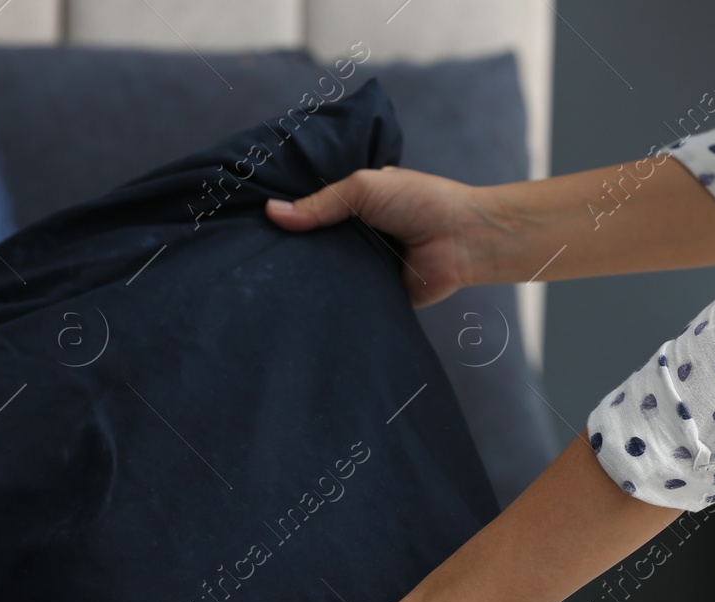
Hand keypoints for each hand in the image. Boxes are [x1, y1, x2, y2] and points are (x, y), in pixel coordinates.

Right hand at [265, 166, 493, 307]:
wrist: (462, 240)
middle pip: (314, 244)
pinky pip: (344, 297)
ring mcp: (364, 267)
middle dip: (292, 248)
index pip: (313, 211)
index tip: (252, 220)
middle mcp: (356, 236)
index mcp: (356, 206)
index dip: (288, 216)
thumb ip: (321, 203)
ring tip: (266, 278)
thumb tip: (271, 212)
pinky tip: (300, 300)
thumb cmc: (420, 202)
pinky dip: (329, 298)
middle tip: (252, 251)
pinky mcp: (373, 295)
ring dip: (308, 274)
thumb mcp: (364, 189)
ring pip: (326, 272)